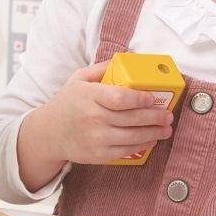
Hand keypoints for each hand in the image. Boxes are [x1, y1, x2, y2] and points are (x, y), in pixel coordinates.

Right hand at [17, 62, 174, 189]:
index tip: (153, 98)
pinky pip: (125, 150)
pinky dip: (142, 145)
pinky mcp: (98, 155)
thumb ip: (101, 69)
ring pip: (132, 136)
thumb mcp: (78, 79)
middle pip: (131, 118)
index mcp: (88, 96)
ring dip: (154, 133)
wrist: (48, 134)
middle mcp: (92, 118)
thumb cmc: (67, 103)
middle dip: (155, 117)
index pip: (120, 98)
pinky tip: (152, 140)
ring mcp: (95, 138)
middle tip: (168, 115)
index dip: (140, 99)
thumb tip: (127, 60)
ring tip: (166, 129)